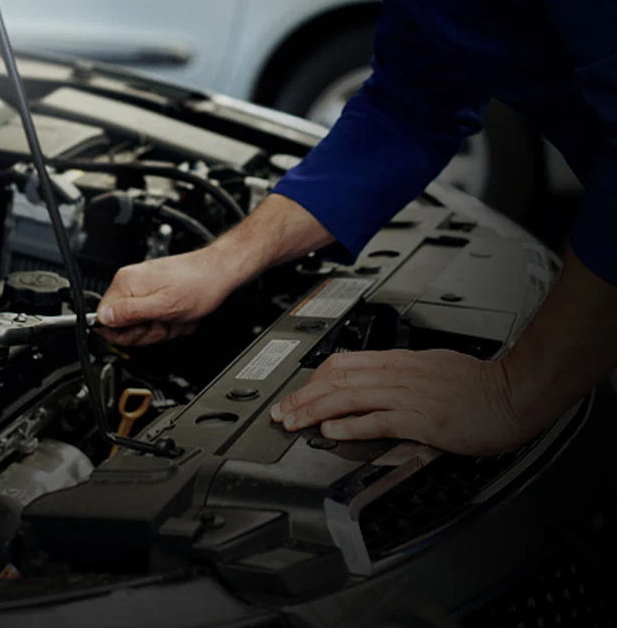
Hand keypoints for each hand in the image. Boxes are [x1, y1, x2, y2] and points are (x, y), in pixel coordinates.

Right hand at [95, 249, 232, 346]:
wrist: (217, 274)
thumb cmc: (197, 285)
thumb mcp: (163, 306)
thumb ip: (130, 313)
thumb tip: (103, 319)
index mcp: (126, 283)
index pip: (104, 318)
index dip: (123, 332)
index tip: (142, 330)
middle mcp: (130, 283)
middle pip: (122, 324)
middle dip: (146, 332)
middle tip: (163, 323)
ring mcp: (142, 287)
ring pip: (139, 324)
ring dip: (160, 328)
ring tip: (174, 318)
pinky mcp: (153, 292)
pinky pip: (151, 317)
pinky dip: (166, 322)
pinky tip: (177, 316)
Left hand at [269, 349, 530, 455]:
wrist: (512, 393)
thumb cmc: (477, 383)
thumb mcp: (431, 366)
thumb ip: (401, 373)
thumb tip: (376, 380)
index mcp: (398, 361)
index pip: (342, 363)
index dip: (313, 379)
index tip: (296, 393)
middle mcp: (397, 374)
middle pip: (336, 379)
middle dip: (303, 396)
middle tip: (281, 411)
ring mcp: (407, 396)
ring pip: (348, 397)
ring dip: (315, 410)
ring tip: (294, 421)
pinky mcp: (421, 419)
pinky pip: (377, 420)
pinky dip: (350, 426)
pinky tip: (330, 432)